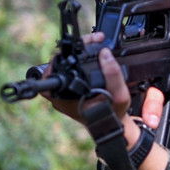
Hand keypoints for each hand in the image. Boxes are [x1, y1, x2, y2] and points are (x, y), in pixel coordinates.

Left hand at [41, 33, 168, 169]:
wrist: (113, 126)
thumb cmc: (113, 115)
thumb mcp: (119, 95)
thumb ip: (113, 74)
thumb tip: (104, 53)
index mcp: (65, 99)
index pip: (50, 76)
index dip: (59, 60)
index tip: (73, 50)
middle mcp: (60, 98)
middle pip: (57, 68)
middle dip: (72, 52)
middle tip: (90, 42)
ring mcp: (62, 96)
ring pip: (61, 70)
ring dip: (74, 57)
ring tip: (91, 46)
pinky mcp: (67, 94)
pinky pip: (66, 75)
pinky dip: (75, 65)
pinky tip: (86, 58)